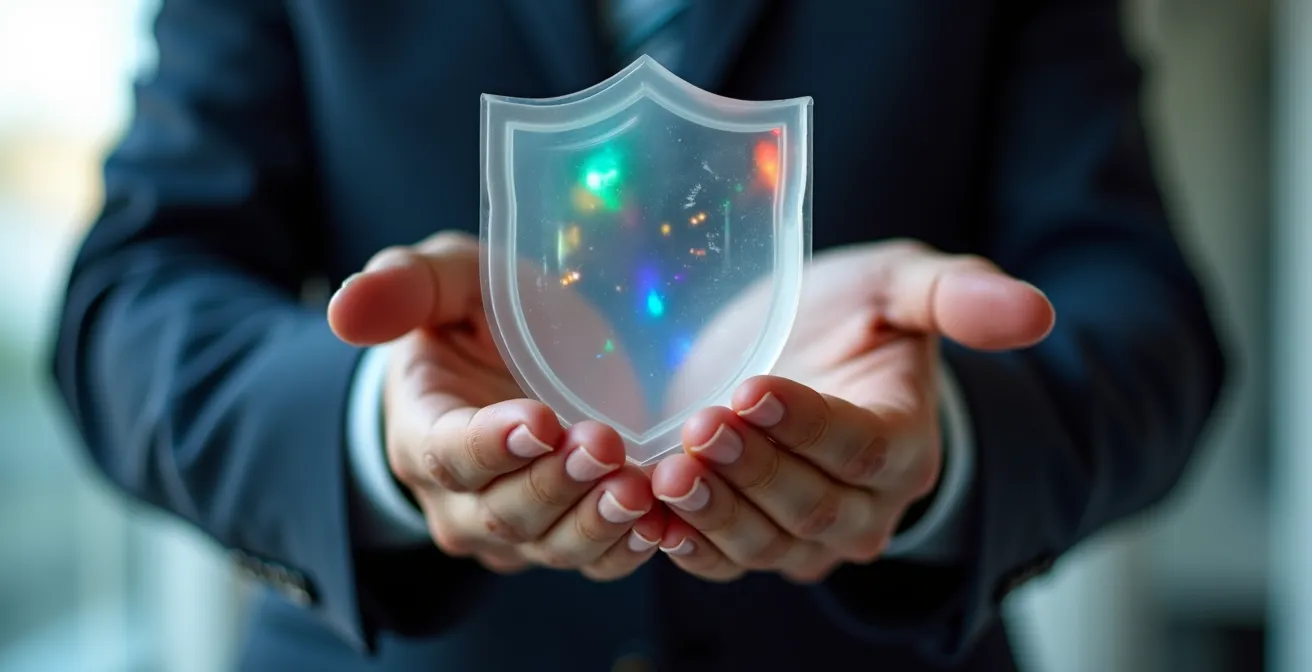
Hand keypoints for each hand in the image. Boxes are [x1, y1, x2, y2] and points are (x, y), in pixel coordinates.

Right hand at [328, 232, 664, 579]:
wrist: (509, 365)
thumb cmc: (475, 319)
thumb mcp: (444, 281)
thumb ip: (404, 286)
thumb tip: (343, 308)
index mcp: (422, 431)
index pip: (447, 453)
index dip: (492, 443)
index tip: (540, 420)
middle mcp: (459, 498)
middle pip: (502, 511)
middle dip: (555, 483)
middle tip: (604, 445)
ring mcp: (512, 530)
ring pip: (549, 545)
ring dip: (595, 523)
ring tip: (639, 489)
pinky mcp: (562, 540)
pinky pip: (594, 562)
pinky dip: (629, 550)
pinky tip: (663, 524)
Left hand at [650, 240, 1054, 581]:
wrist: (792, 351)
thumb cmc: (849, 315)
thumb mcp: (896, 285)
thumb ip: (956, 293)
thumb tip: (1036, 310)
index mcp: (902, 442)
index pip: (860, 447)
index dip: (807, 424)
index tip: (754, 386)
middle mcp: (861, 506)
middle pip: (810, 506)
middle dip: (754, 470)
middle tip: (704, 427)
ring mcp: (804, 535)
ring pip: (764, 543)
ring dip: (716, 513)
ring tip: (669, 473)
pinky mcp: (749, 540)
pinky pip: (723, 562)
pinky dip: (686, 545)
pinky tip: (650, 517)